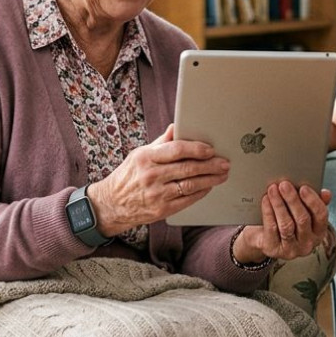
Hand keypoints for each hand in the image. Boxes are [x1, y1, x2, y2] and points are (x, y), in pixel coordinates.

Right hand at [88, 125, 228, 235]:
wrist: (111, 204)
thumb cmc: (128, 176)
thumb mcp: (139, 154)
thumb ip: (161, 142)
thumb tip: (176, 126)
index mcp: (146, 158)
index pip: (176, 150)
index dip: (196, 149)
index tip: (210, 149)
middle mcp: (151, 176)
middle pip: (188, 168)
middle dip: (210, 165)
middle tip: (224, 163)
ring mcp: (157, 194)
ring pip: (190, 185)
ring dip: (210, 179)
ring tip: (222, 175)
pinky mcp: (162, 209)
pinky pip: (187, 200)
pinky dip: (201, 192)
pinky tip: (209, 187)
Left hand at [232, 181, 330, 262]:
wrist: (264, 238)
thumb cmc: (287, 220)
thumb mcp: (302, 212)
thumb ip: (315, 202)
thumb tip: (326, 193)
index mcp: (319, 232)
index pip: (321, 216)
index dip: (313, 201)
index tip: (303, 187)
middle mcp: (308, 244)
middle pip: (302, 219)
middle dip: (292, 200)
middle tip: (284, 184)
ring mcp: (291, 249)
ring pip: (286, 225)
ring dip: (279, 204)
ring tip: (273, 189)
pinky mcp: (274, 250)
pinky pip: (271, 228)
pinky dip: (268, 211)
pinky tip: (266, 200)